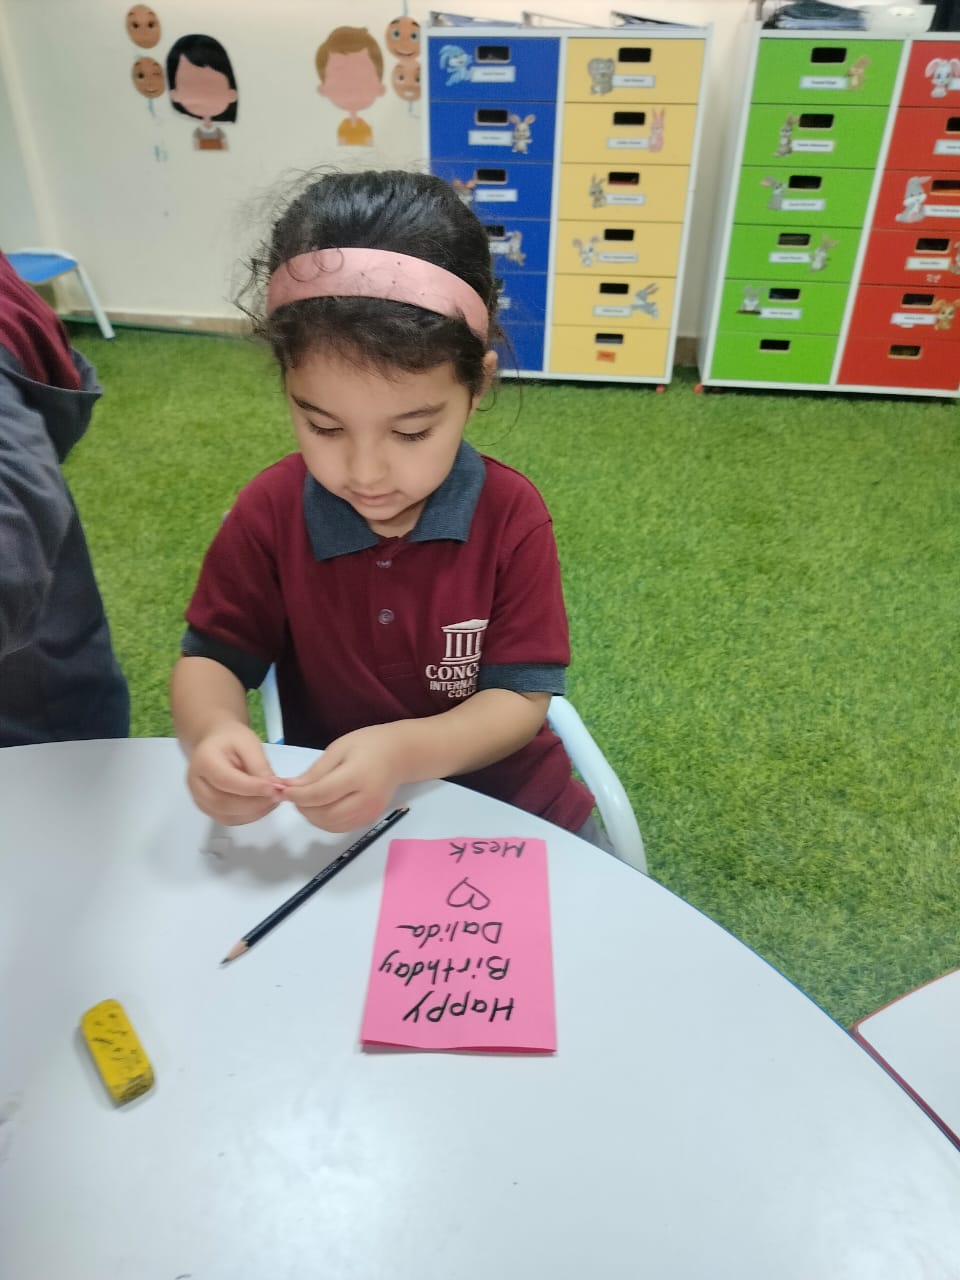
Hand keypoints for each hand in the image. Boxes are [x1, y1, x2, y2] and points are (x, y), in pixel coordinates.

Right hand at [186, 722, 285, 825]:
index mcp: (203, 761)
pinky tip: (263, 805)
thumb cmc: (232, 740)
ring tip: (273, 799)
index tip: (275, 788)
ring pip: (227, 816)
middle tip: (278, 795)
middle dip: (255, 803)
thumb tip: (273, 787)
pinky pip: (229, 819)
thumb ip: (259, 765)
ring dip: (255, 812)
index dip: (251, 788)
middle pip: (223, 803)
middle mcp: (196, 783)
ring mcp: (200, 799)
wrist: (215, 743)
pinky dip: (250, 816)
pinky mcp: (208, 809)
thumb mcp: (249, 743)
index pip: (225, 780)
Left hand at [280, 724, 405, 831]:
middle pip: (324, 814)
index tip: (281, 789)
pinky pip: (340, 827)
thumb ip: (315, 771)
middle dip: (302, 807)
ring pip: (330, 825)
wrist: (400, 755)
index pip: (320, 794)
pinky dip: (324, 821)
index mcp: (357, 776)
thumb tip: (290, 787)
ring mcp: (369, 812)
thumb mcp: (339, 748)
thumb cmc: (369, 744)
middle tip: (292, 794)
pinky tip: (319, 807)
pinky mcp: (369, 819)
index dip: (297, 795)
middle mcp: (365, 799)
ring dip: (311, 816)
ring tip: (304, 799)